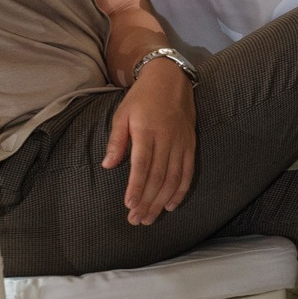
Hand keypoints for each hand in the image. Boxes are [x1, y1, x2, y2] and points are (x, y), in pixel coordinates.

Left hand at [103, 57, 196, 225]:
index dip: (136, 187)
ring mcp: (181, 142)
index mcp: (147, 131)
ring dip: (162, 201)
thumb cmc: (141, 98)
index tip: (129, 205)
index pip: (142, 165)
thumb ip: (116, 140)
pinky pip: (188, 171)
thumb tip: (107, 165)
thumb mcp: (122, 114)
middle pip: (158, 177)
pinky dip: (181, 190)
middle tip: (137, 220)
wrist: (170, 78)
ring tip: (150, 218)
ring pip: (173, 178)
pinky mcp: (190, 144)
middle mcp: (167, 138)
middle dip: (147, 201)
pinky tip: (171, 205)